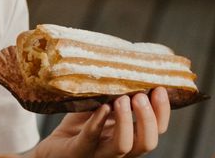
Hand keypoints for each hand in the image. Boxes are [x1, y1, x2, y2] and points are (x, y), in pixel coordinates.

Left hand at [34, 88, 170, 157]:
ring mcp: (99, 154)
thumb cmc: (78, 126)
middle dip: (148, 118)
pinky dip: (98, 123)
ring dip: (126, 121)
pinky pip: (90, 139)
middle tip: (140, 96)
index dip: (162, 112)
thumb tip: (127, 64)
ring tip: (123, 99)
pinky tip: (102, 108)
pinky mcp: (78, 152)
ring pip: (123, 146)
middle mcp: (119, 150)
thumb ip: (113, 94)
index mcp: (129, 136)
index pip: (157, 130)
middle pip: (147, 143)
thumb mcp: (99, 106)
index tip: (160, 88)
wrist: (52, 149)